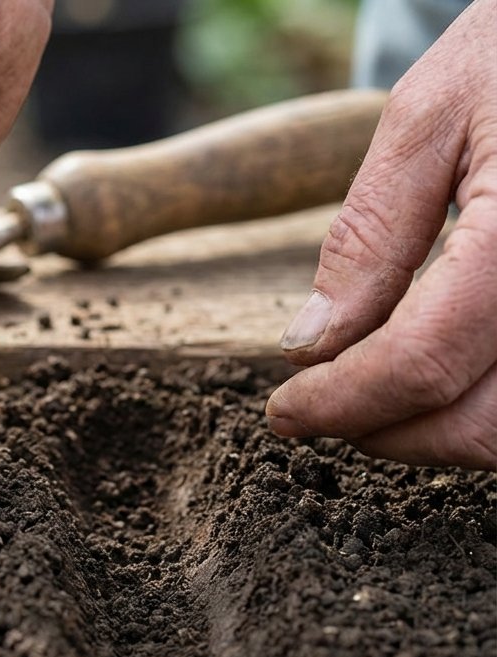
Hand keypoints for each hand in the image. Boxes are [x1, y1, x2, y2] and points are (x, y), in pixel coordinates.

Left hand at [267, 0, 496, 468]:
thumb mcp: (426, 120)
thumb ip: (368, 237)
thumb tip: (309, 345)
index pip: (421, 362)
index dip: (341, 403)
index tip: (285, 411)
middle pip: (481, 425)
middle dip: (387, 431)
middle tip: (323, 406)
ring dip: (440, 432)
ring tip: (373, 391)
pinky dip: (485, 405)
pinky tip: (436, 372)